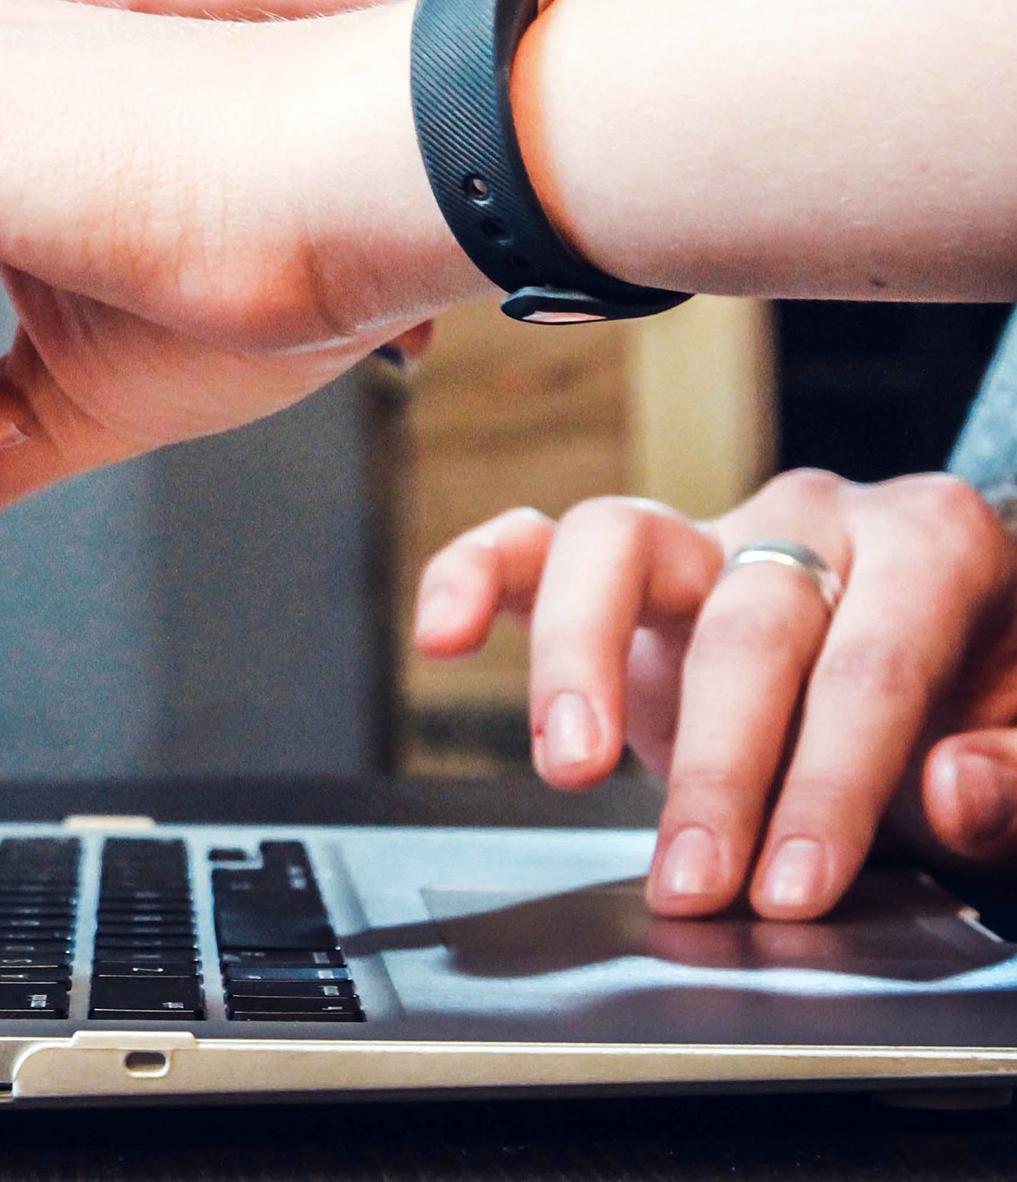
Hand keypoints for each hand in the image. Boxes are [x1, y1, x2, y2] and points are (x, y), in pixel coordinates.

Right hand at [414, 469, 1016, 918]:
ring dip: (582, 659)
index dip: (831, 781)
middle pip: (748, 627)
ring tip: (568, 763)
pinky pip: (532, 542)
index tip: (798, 885)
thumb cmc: (982, 708)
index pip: (869, 666)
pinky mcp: (626, 561)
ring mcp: (708, 529)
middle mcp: (813, 517)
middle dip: (718, 770)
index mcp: (933, 544)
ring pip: (616, 544)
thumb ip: (1016, 775)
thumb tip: (951, 787)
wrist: (942, 671)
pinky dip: (476, 574)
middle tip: (694, 884)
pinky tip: (442, 634)